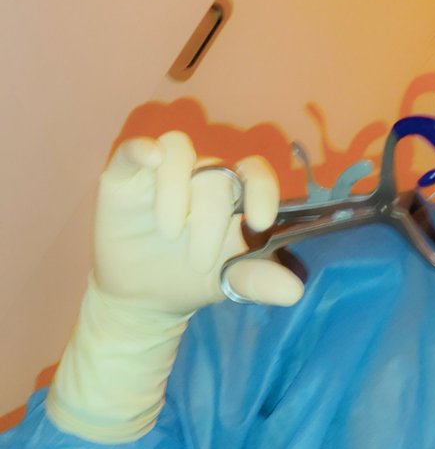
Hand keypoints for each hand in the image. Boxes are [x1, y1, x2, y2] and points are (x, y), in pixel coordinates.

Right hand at [93, 130, 303, 317]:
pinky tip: (150, 159)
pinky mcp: (125, 176)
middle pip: (215, 174)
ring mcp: (163, 172)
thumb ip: (258, 279)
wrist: (144, 299)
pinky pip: (133, 150)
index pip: (255, 173)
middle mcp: (202, 175)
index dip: (262, 189)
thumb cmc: (194, 279)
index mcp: (234, 195)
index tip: (261, 221)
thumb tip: (294, 292)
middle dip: (210, 219)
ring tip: (170, 232)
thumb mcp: (228, 282)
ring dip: (176, 188)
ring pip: (178, 150)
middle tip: (201, 263)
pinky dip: (141, 149)